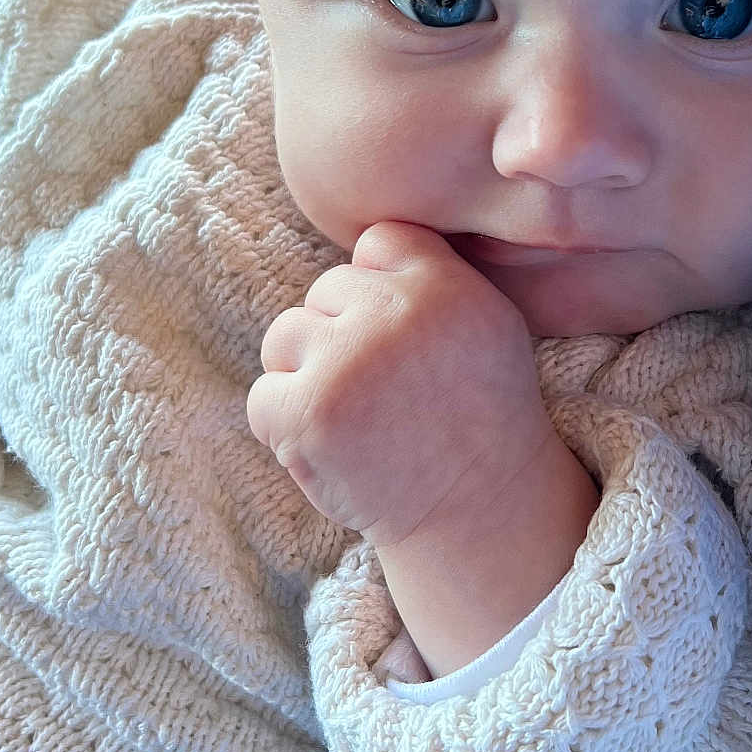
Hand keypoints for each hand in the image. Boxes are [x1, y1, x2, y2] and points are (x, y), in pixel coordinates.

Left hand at [248, 221, 556, 546]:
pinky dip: (286, 425)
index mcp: (444, 286)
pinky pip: (264, 394)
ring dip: (307, 374)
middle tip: (382, 390)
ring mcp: (347, 362)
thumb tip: (362, 246)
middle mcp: (395, 314)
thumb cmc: (480, 413)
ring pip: (286, 335)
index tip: (400, 336)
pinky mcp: (308, 414)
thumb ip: (433, 274)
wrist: (477, 508)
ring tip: (355, 417)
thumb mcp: (488, 322)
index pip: (378, 242)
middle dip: (343, 335)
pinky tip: (333, 446)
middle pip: (327, 289)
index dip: (379, 287)